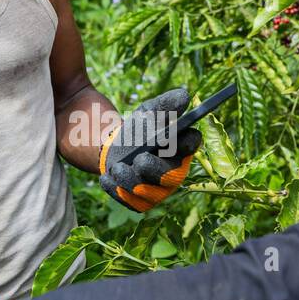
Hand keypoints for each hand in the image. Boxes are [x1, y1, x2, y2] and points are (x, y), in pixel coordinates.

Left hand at [98, 87, 201, 211]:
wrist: (116, 147)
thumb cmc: (139, 129)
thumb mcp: (150, 111)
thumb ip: (166, 104)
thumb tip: (184, 95)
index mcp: (182, 147)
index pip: (191, 143)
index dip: (184, 141)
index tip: (170, 137)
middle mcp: (175, 172)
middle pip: (171, 176)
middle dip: (156, 169)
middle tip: (140, 159)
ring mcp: (158, 191)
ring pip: (148, 192)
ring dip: (131, 180)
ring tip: (117, 167)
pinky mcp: (141, 203)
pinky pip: (130, 202)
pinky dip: (117, 189)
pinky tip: (107, 177)